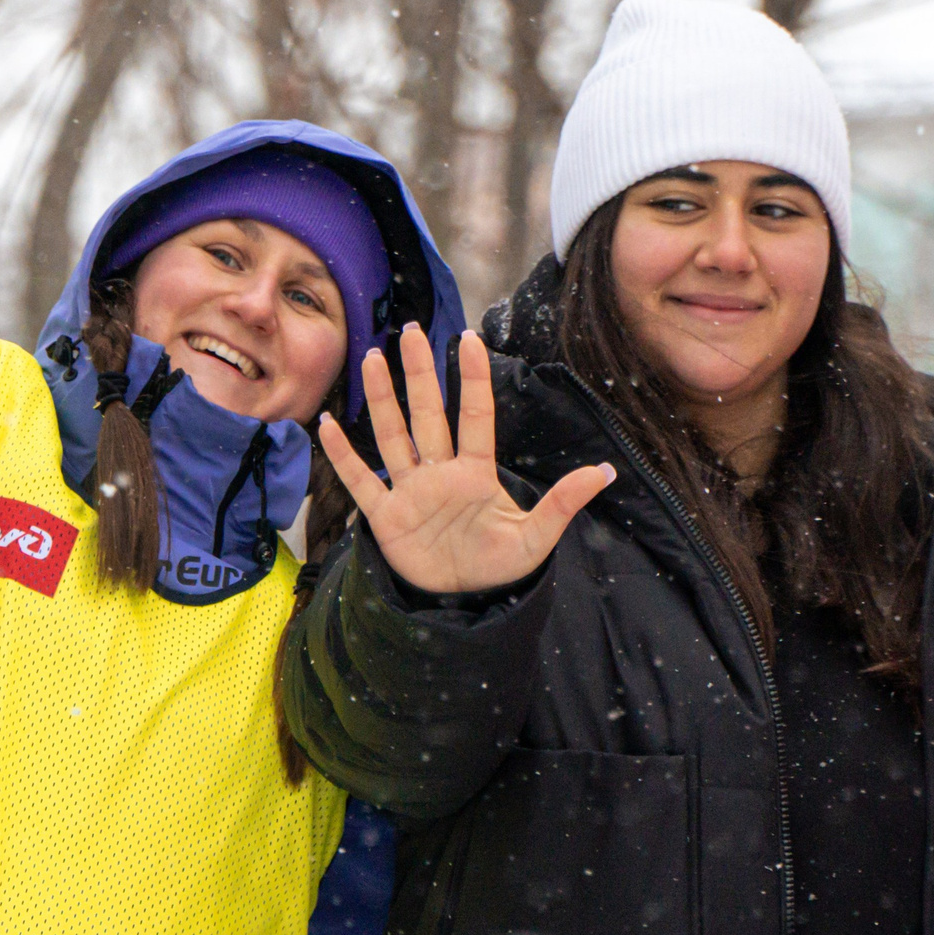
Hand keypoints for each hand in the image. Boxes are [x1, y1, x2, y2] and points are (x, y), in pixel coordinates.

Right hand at [318, 325, 612, 595]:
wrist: (462, 603)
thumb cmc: (499, 566)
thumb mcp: (536, 539)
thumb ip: (563, 503)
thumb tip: (606, 471)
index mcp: (476, 474)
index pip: (475, 417)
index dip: (473, 379)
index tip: (469, 339)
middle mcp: (440, 473)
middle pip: (427, 414)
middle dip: (420, 374)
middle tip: (410, 331)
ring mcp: (409, 491)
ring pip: (393, 436)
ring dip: (382, 399)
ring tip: (373, 359)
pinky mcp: (386, 516)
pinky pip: (360, 481)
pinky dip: (343, 456)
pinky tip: (327, 426)